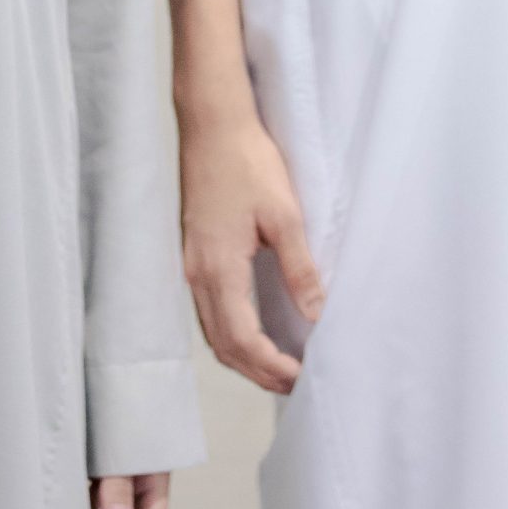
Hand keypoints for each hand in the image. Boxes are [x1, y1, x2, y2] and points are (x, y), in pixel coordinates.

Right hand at [178, 108, 323, 394]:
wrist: (212, 124)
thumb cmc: (248, 162)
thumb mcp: (284, 213)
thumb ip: (299, 268)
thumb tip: (316, 315)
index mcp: (218, 268)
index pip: (242, 339)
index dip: (271, 367)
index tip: (302, 377)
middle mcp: (198, 274)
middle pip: (223, 345)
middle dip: (258, 372)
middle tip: (295, 384)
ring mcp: (191, 265)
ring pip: (212, 331)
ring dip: (244, 357)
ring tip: (279, 367)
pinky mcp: (194, 253)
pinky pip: (208, 310)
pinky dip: (231, 333)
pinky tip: (255, 331)